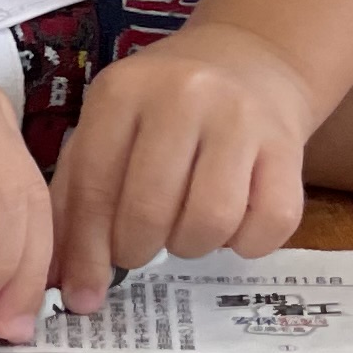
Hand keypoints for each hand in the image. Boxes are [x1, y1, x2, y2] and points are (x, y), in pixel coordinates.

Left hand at [48, 23, 319, 315]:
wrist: (250, 59)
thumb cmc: (166, 107)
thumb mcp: (110, 128)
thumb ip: (78, 198)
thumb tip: (64, 284)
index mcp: (124, 91)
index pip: (94, 189)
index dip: (86, 252)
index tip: (84, 294)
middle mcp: (184, 95)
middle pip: (150, 210)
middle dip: (138, 249)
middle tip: (141, 246)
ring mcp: (242, 118)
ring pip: (211, 222)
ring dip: (192, 245)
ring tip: (187, 228)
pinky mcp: (288, 144)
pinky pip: (269, 223)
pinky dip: (247, 243)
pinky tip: (234, 225)